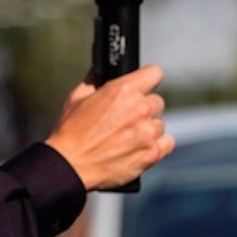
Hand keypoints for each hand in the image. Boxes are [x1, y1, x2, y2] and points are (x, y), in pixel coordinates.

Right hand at [44, 66, 174, 191]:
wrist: (69, 165)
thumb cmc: (70, 132)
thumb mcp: (77, 97)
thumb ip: (95, 81)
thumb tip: (101, 71)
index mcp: (123, 90)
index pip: (154, 73)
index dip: (147, 79)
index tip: (142, 86)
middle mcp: (140, 109)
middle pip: (157, 101)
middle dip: (144, 108)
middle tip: (126, 118)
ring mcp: (148, 133)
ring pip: (160, 124)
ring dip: (148, 129)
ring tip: (128, 137)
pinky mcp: (152, 154)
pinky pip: (166, 143)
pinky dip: (156, 146)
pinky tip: (139, 148)